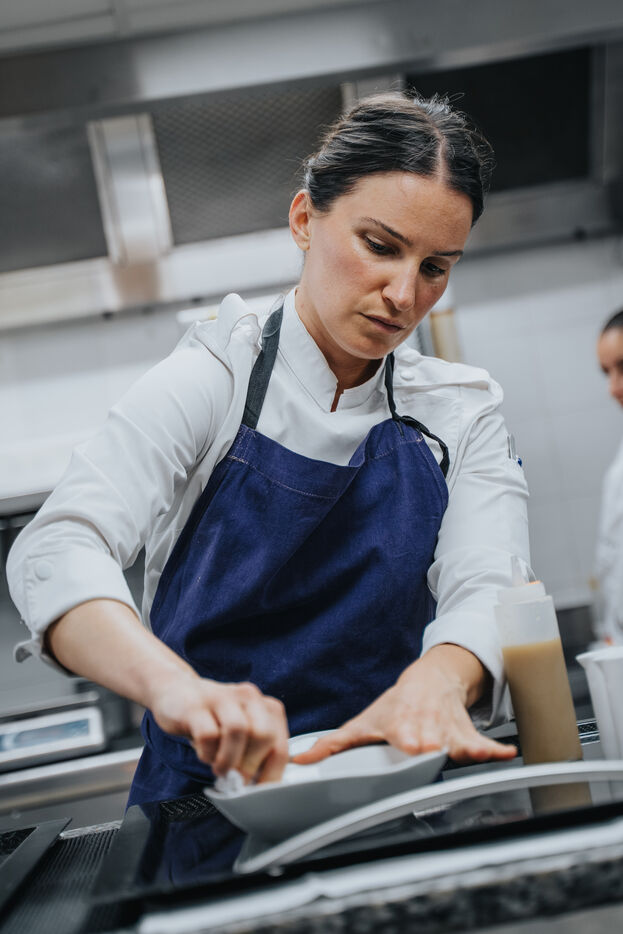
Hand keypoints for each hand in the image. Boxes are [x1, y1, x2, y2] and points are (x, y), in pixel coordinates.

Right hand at [150, 674, 289, 782]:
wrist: (176, 692)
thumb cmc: (213, 720)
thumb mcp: (241, 733)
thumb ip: (256, 754)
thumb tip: (262, 788)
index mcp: (266, 707)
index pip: (281, 747)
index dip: (271, 776)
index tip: (259, 795)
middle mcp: (249, 697)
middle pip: (264, 736)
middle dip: (250, 767)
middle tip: (236, 781)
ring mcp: (222, 698)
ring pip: (238, 730)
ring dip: (229, 760)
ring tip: (220, 770)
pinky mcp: (196, 706)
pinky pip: (207, 734)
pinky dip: (207, 753)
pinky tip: (204, 755)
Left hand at [293, 645, 515, 765]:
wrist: (431, 680)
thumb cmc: (396, 705)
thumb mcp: (363, 724)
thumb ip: (333, 746)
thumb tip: (301, 760)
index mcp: (401, 728)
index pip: (405, 739)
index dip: (409, 744)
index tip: (412, 749)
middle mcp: (426, 730)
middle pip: (432, 745)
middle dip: (433, 751)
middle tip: (431, 755)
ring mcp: (448, 733)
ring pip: (459, 744)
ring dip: (465, 750)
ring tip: (473, 754)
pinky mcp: (467, 735)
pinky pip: (483, 745)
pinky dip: (494, 750)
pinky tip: (506, 754)